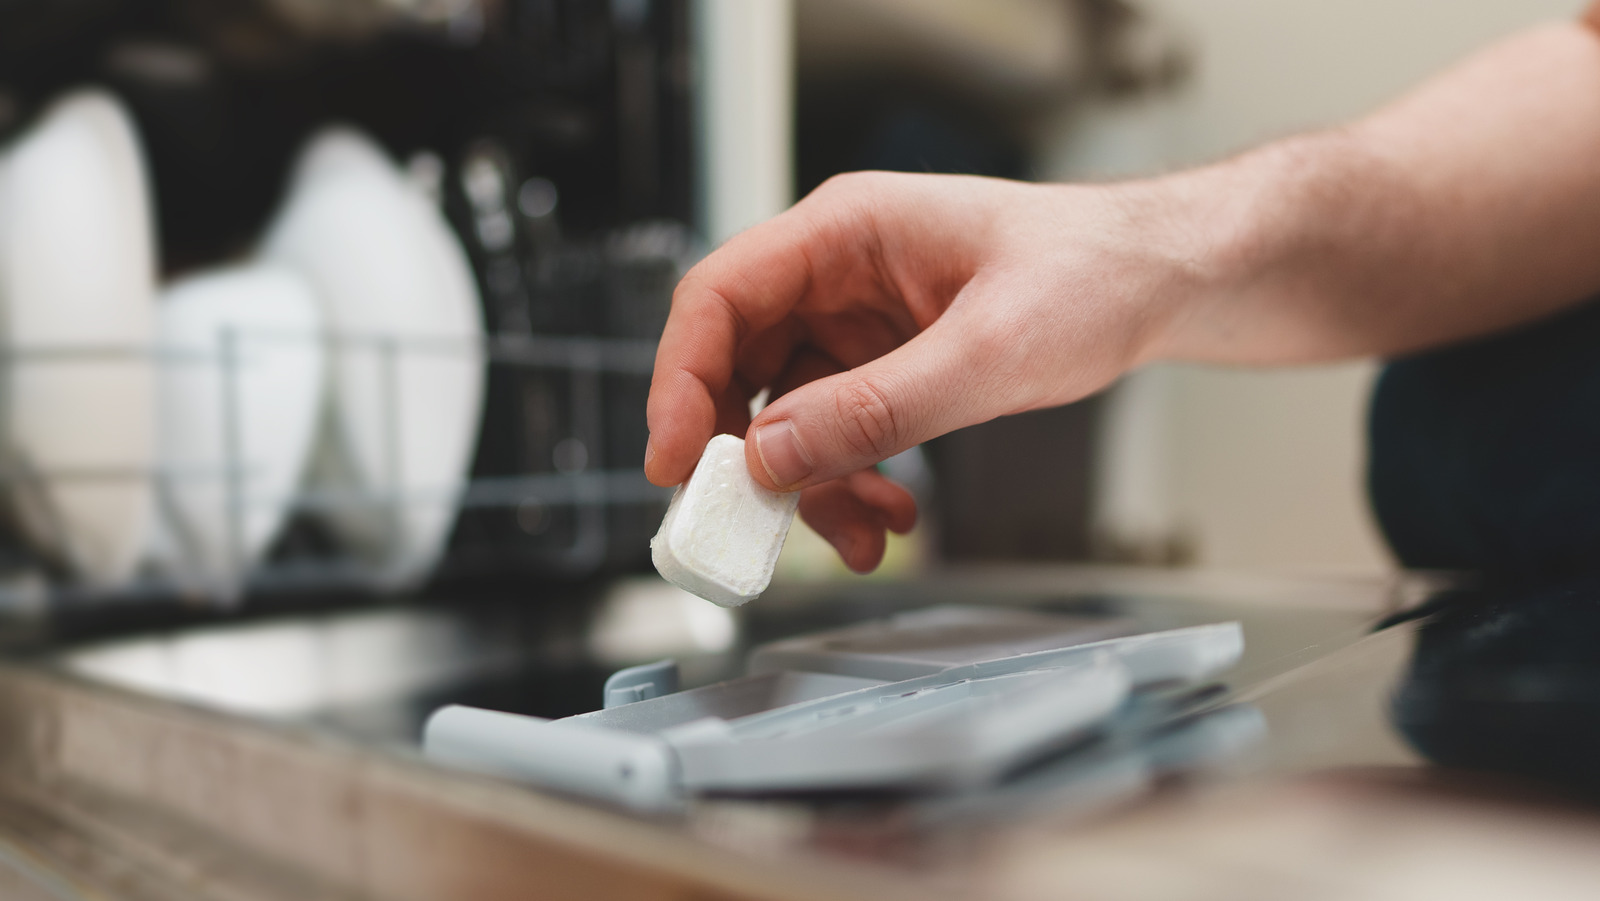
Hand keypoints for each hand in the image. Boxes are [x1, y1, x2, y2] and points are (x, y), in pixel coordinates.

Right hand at [645, 171, 1202, 571]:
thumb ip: (878, 407)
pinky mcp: (885, 364)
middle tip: (749, 523)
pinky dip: (849, 482)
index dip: (679, 380)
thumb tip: (774, 455)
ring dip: (810, 485)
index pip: (718, 296)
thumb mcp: (988, 350)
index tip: (677, 461)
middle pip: (737, 364)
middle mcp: (837, 274)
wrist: (1157, 284)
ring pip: (786, 414)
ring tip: (858, 535)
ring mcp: (857, 322)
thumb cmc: (1091, 273)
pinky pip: (836, 432)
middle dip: (743, 453)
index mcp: (845, 232)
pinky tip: (888, 517)